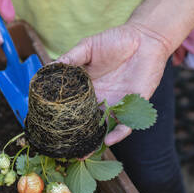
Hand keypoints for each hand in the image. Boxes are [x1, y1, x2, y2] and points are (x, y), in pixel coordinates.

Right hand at [58, 22, 171, 145]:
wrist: (145, 38)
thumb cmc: (116, 40)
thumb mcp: (88, 47)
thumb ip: (71, 58)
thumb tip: (49, 68)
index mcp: (86, 88)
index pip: (71, 106)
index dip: (61, 116)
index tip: (48, 126)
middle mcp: (99, 100)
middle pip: (85, 122)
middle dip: (76, 136)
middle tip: (63, 148)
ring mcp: (115, 105)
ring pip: (103, 128)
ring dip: (94, 141)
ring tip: (83, 154)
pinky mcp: (133, 107)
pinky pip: (125, 125)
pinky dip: (117, 133)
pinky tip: (109, 139)